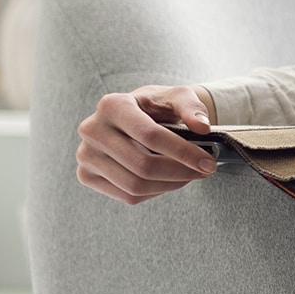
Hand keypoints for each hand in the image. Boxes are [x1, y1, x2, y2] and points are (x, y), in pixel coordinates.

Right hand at [75, 84, 218, 204]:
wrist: (135, 116)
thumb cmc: (157, 106)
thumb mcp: (177, 97)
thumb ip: (192, 108)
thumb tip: (203, 127)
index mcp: (112, 105)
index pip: (151, 136)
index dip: (183, 152)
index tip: (208, 162)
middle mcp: (92, 130)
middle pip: (143, 165)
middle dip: (181, 172)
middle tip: (205, 171)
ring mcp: (86, 155)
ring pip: (135, 185)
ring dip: (171, 185)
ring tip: (189, 175)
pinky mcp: (87, 175)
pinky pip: (128, 196)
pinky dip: (156, 192)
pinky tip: (168, 180)